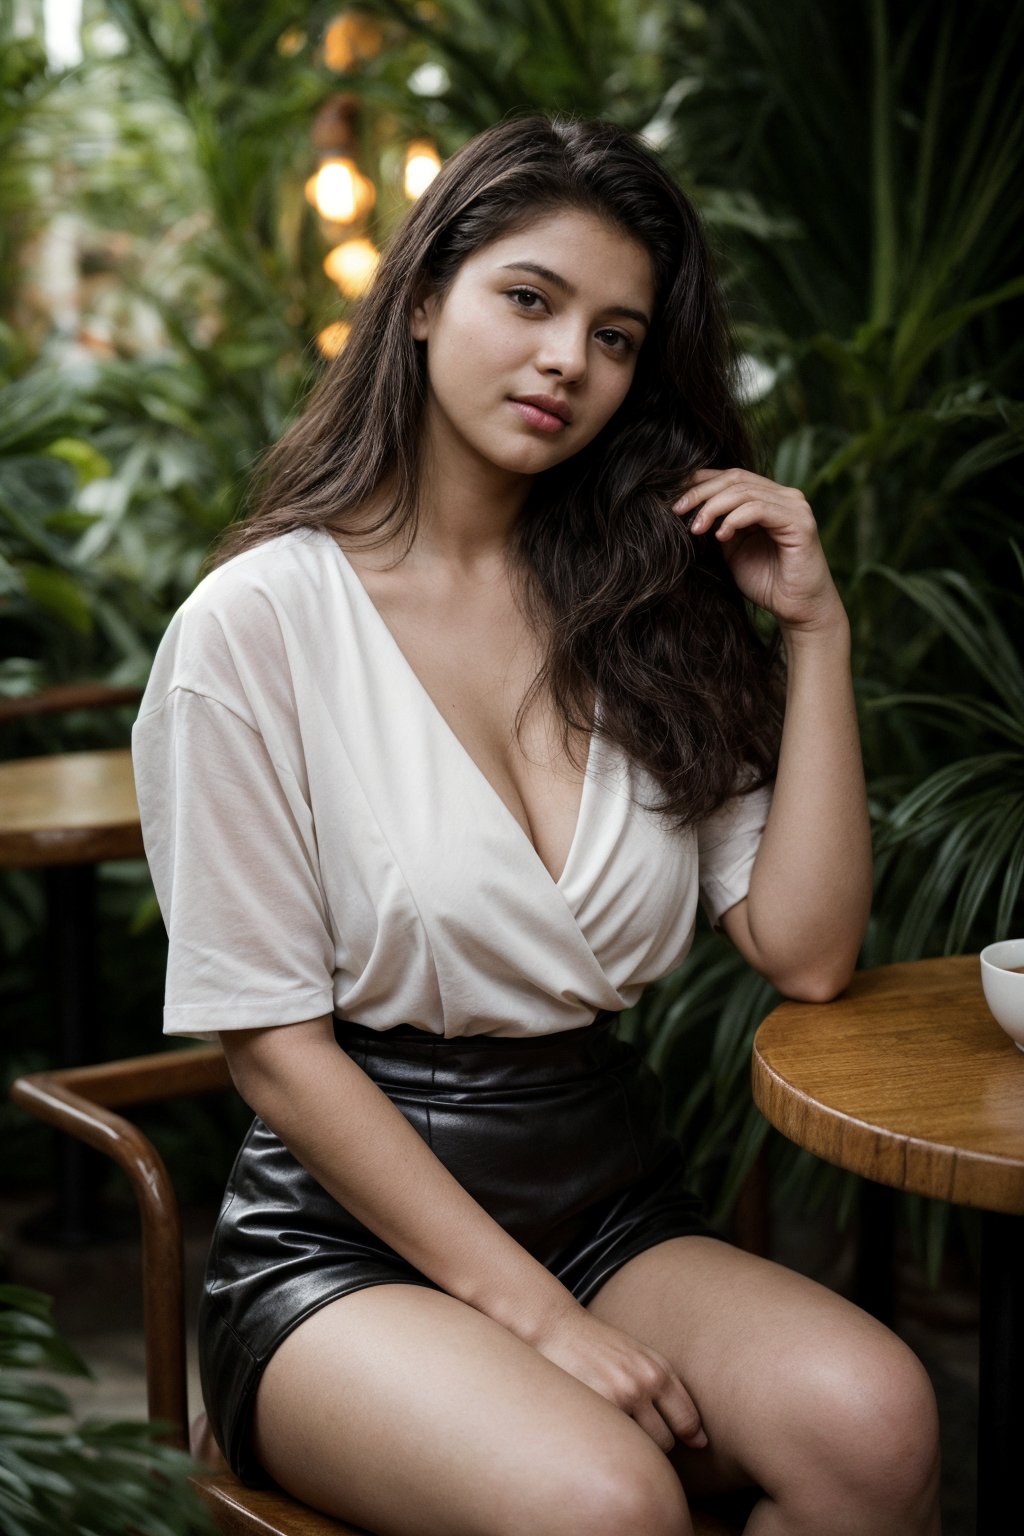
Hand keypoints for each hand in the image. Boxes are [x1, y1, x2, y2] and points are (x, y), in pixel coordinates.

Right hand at [532, 1304, 706, 1454]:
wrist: (556, 1327)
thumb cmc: (597, 1346)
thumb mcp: (638, 1356)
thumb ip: (665, 1390)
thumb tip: (699, 1441)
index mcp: (658, 1369)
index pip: (688, 1421)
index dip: (686, 1440)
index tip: (680, 1447)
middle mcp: (644, 1381)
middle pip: (666, 1442)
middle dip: (653, 1445)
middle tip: (632, 1434)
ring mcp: (621, 1394)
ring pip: (641, 1448)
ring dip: (630, 1448)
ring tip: (614, 1434)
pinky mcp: (597, 1405)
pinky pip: (616, 1444)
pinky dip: (609, 1446)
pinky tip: (598, 1432)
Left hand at [673, 467, 843, 631]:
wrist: (796, 610)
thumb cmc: (766, 583)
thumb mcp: (732, 549)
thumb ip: (717, 525)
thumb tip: (686, 509)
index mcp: (769, 498)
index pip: (731, 477)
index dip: (700, 482)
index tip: (674, 500)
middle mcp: (784, 496)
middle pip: (735, 478)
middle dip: (701, 492)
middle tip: (677, 510)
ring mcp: (794, 506)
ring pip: (744, 491)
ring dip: (713, 507)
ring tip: (696, 529)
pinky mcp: (800, 522)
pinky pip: (759, 509)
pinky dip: (735, 519)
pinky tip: (721, 536)